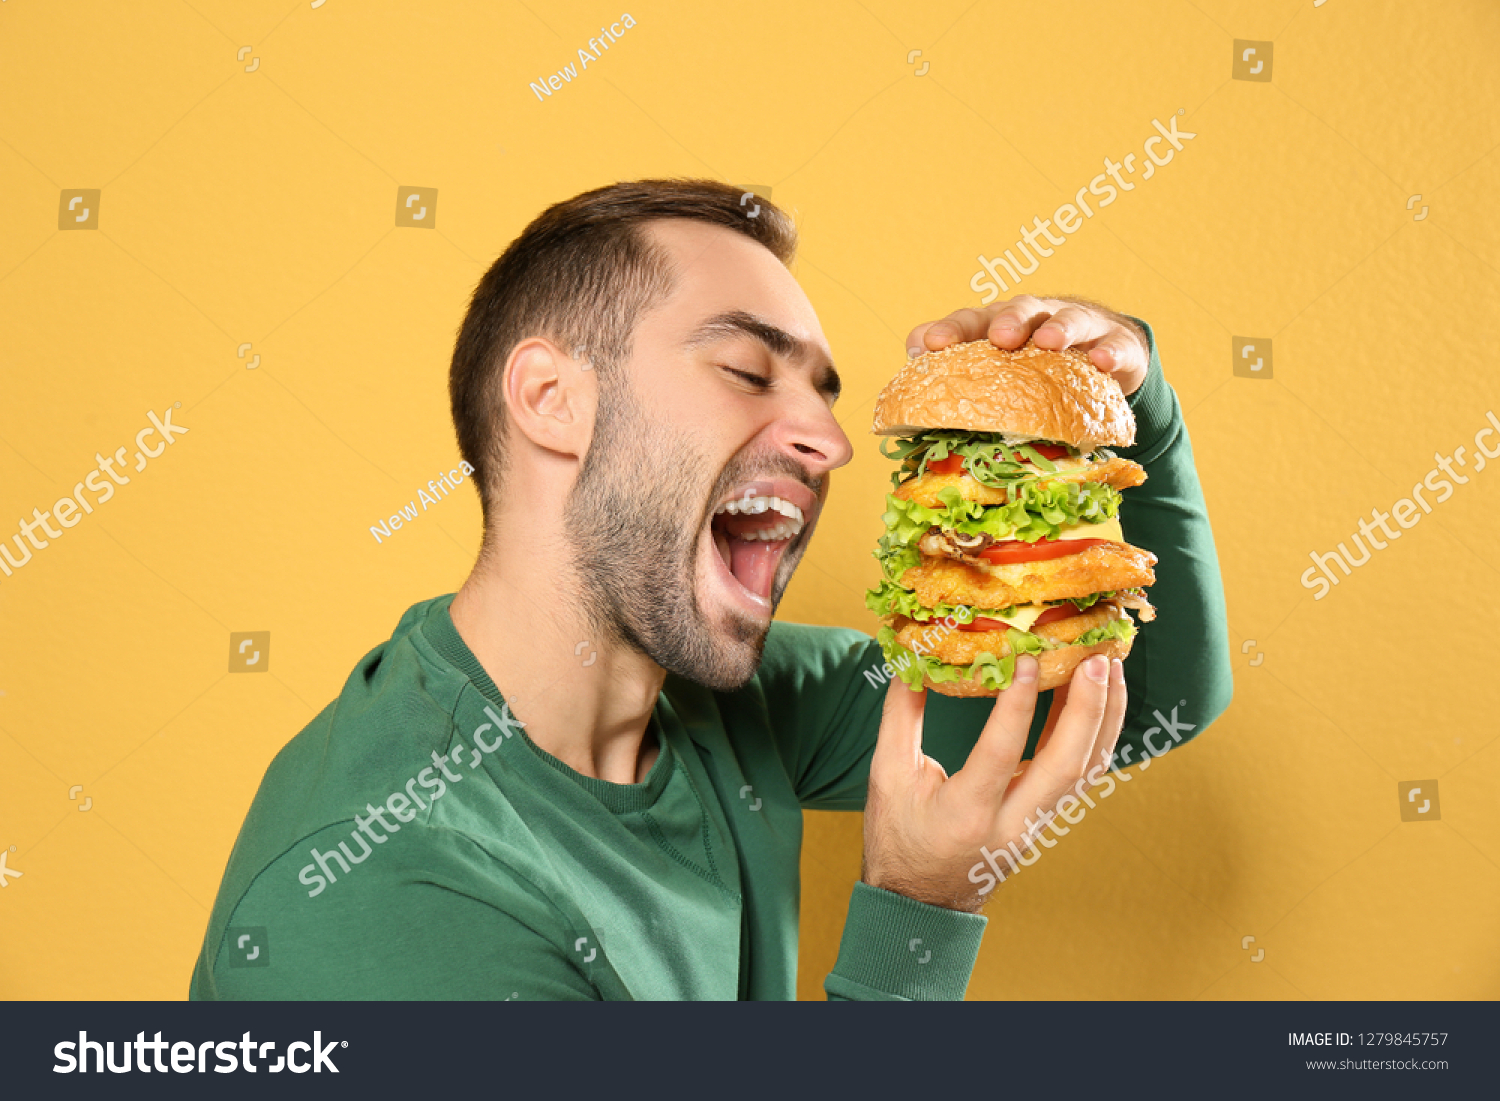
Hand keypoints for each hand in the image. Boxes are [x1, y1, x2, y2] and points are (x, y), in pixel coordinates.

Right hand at [862, 653, 1126, 912]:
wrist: (920, 903)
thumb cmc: (898, 839)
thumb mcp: (888, 776)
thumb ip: (901, 715)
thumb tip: (911, 657)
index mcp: (967, 814)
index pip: (1001, 753)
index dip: (1017, 705)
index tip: (1028, 659)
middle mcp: (1012, 824)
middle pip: (1067, 764)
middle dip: (1089, 707)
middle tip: (1096, 656)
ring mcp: (1037, 826)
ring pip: (1087, 770)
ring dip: (1105, 716)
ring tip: (1111, 665)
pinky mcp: (1047, 821)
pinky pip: (1083, 775)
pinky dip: (1096, 733)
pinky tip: (1099, 698)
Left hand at [904, 294, 1149, 396]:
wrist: (1108, 359)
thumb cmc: (1039, 371)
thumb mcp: (1000, 373)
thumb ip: (958, 373)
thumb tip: (910, 377)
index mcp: (1000, 325)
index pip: (971, 321)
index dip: (951, 330)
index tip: (931, 345)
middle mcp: (1038, 318)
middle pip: (1019, 309)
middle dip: (1007, 320)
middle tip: (999, 338)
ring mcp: (1080, 327)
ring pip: (1069, 319)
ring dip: (1059, 328)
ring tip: (1049, 343)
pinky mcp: (1117, 344)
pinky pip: (1114, 346)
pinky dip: (1108, 352)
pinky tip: (1100, 362)